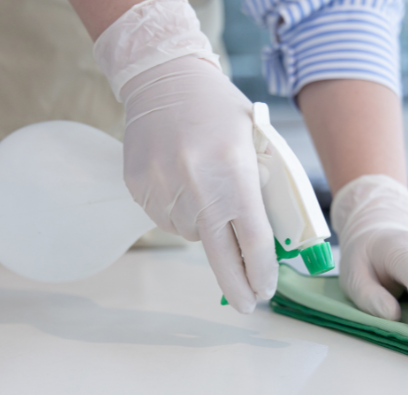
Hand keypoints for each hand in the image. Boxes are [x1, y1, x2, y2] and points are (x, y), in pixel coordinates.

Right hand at [91, 0, 276, 313]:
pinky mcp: (138, 187)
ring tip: (203, 187)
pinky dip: (178, 212)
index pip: (254, 238)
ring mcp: (162, 187)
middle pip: (219, 254)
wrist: (163, 77)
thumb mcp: (255, 139)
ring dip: (203, 227)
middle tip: (245, 304)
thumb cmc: (218, 109)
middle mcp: (196, 185)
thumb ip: (263, 184)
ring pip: (189, 234)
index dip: (261, 270)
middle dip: (236, 284)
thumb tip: (268, 233)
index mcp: (233, 172)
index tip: (265, 289)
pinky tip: (181, 182)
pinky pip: (164, 218)